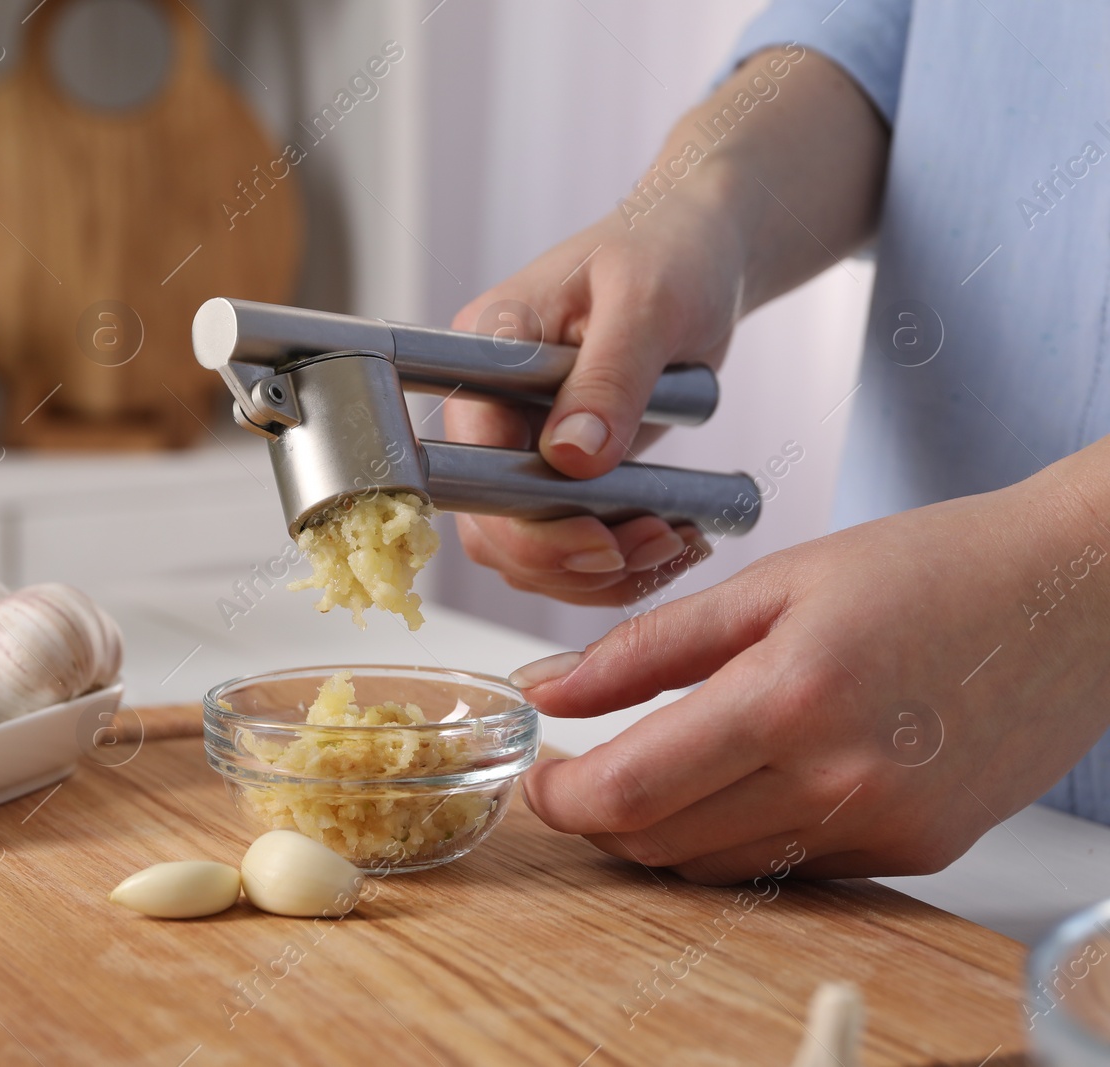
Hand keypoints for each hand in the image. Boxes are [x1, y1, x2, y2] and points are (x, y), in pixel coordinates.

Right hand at [445, 181, 745, 604]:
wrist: (699, 252)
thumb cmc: (669, 252)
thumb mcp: (648, 302)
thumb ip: (610, 377)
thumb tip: (572, 458)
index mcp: (486, 345)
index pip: (467, 457)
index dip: (522, 518)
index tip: (599, 538)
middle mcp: (486, 402)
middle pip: (485, 521)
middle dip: (564, 558)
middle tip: (648, 547)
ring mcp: (518, 441)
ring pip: (521, 549)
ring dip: (593, 573)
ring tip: (671, 544)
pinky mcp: (554, 470)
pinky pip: (561, 544)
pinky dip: (613, 566)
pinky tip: (667, 543)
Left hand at [509, 461, 1109, 881]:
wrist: (1073, 596)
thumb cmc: (932, 567)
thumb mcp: (774, 582)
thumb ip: (647, 647)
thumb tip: (550, 687)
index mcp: (791, 699)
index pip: (632, 790)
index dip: (562, 795)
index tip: (540, 775)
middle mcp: (840, 782)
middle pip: (664, 843)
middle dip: (601, 815)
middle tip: (582, 771)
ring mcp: (883, 827)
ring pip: (718, 868)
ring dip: (664, 832)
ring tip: (658, 768)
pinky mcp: (914, 850)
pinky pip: (788, 867)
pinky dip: (741, 836)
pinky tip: (746, 780)